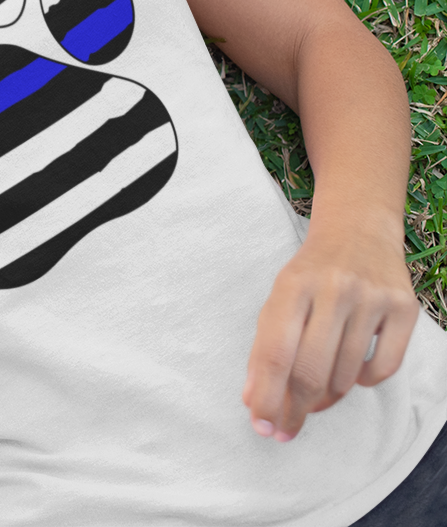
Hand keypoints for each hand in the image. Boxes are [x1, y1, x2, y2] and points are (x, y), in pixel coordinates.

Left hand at [242, 216, 418, 439]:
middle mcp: (333, 290)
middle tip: (286, 429)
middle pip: (310, 371)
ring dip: (326, 397)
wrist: (358, 229)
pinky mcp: (405, 308)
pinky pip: (383, 369)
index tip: (261, 426)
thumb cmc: (311, 272)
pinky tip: (351, 372)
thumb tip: (254, 401)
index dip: (267, 397)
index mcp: (292, 286)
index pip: (276, 354)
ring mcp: (372, 298)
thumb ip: (265, 347)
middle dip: (294, 409)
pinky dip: (363, 381)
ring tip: (315, 395)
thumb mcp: (279, 298)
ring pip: (346, 376)